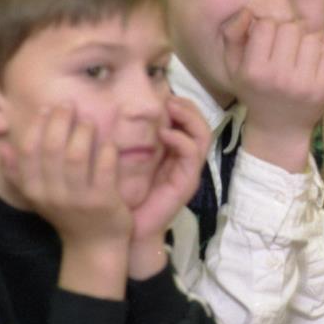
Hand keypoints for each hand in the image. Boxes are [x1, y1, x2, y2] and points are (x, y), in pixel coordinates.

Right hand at [1, 106, 131, 297]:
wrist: (94, 245)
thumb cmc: (66, 214)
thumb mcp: (38, 197)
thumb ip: (18, 174)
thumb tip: (3, 148)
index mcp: (33, 190)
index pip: (28, 151)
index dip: (37, 126)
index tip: (47, 108)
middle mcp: (52, 194)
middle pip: (52, 148)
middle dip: (60, 121)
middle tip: (69, 106)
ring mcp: (77, 199)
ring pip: (77, 156)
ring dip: (83, 132)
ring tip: (88, 121)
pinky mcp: (103, 201)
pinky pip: (104, 168)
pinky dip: (106, 151)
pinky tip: (109, 142)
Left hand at [127, 96, 209, 243]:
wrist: (130, 230)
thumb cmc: (127, 195)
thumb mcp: (128, 160)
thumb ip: (132, 138)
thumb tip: (120, 108)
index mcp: (174, 151)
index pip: (188, 119)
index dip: (180, 103)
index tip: (160, 93)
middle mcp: (186, 159)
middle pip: (200, 123)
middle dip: (188, 106)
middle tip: (168, 98)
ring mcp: (189, 170)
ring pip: (203, 135)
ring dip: (189, 118)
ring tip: (171, 109)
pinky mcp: (187, 182)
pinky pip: (193, 155)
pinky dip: (182, 140)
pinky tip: (166, 134)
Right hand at [223, 9, 323, 171]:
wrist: (279, 128)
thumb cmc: (255, 91)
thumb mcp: (233, 66)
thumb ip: (232, 35)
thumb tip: (248, 11)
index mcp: (254, 70)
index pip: (267, 24)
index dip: (268, 28)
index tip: (268, 40)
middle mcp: (278, 77)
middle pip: (292, 28)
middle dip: (289, 33)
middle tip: (286, 47)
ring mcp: (304, 84)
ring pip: (312, 38)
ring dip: (308, 42)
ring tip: (300, 55)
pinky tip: (314, 64)